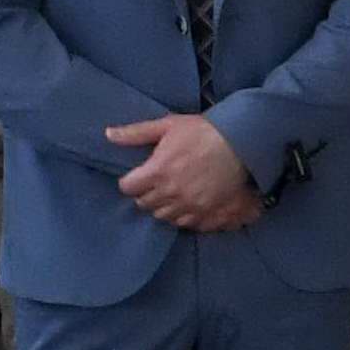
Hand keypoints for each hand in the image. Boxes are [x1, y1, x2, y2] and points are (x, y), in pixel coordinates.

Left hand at [107, 111, 263, 231]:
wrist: (241, 143)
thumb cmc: (202, 131)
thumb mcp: (168, 125)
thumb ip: (136, 133)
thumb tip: (108, 134)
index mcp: (156, 171)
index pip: (128, 187)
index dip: (130, 181)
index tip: (138, 176)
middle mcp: (169, 193)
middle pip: (144, 204)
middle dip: (146, 194)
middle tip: (155, 183)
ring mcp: (188, 206)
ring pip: (163, 216)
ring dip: (163, 206)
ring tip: (170, 194)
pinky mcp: (206, 214)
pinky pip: (185, 224)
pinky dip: (182, 216)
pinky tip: (187, 204)